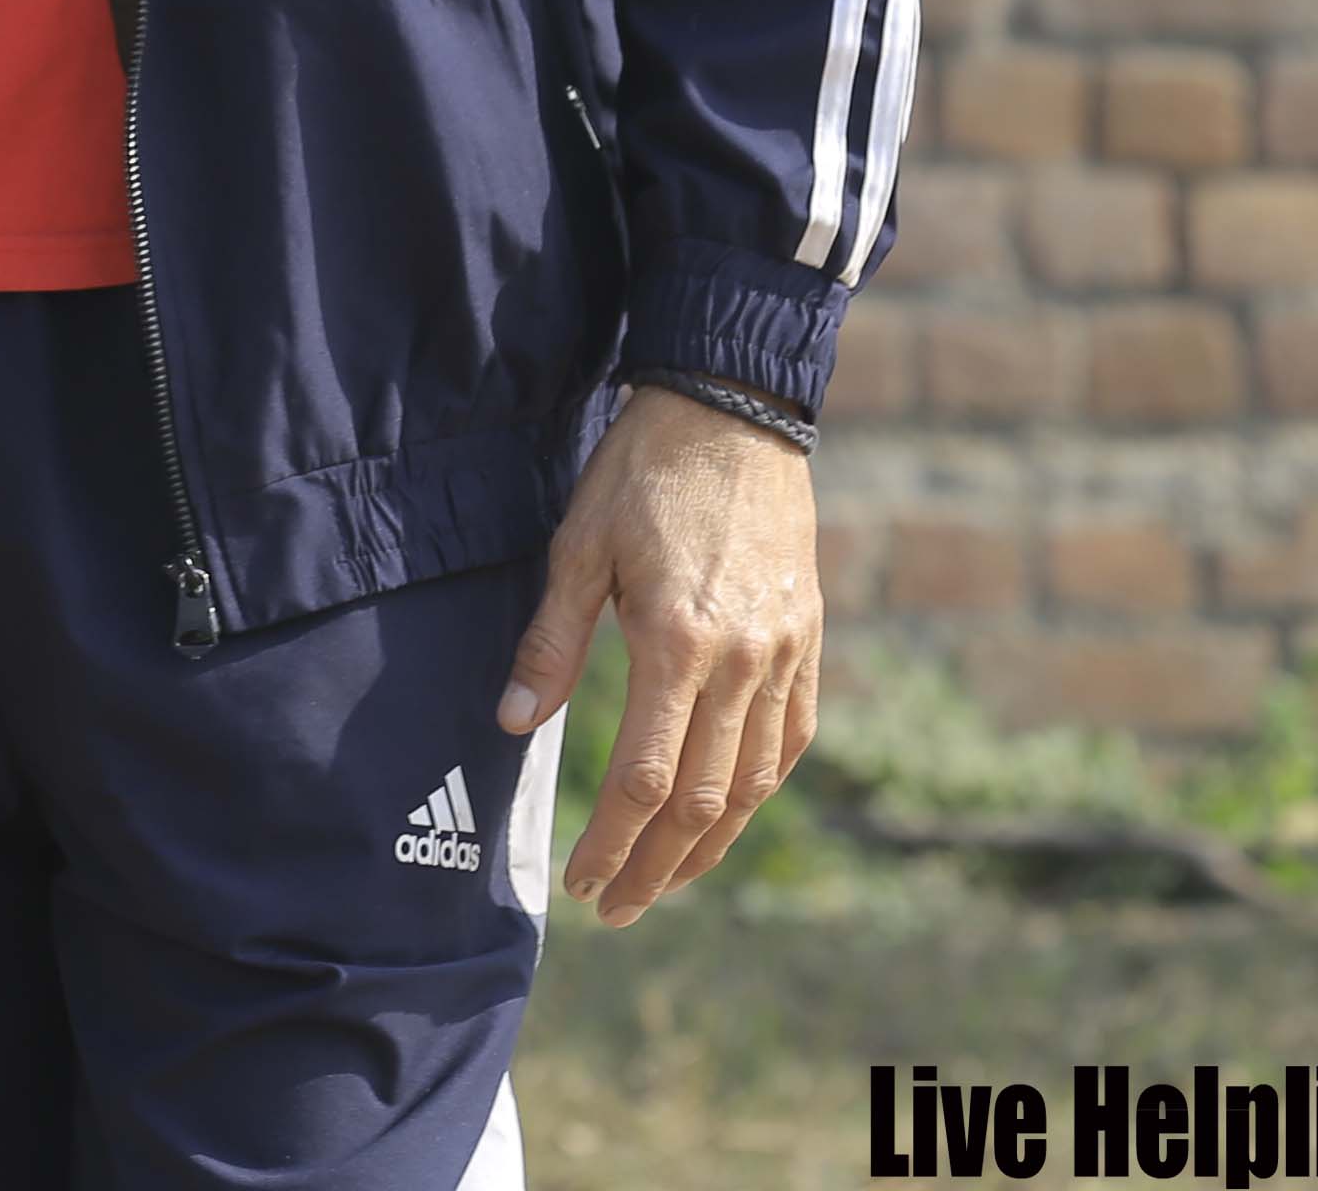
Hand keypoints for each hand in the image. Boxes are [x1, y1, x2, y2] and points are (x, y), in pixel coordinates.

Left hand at [497, 380, 819, 925]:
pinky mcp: (807, 638)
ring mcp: (783, 652)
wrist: (734, 409)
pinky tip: (730, 812)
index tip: (581, 882)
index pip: (643, 778)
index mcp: (677, 639)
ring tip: (666, 882)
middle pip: (702, 799)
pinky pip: (792, 736)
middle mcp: (741, 658)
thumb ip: (551, 641)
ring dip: (709, 844)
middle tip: (615, 907)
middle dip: (655, 866)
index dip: (611, 842)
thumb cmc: (642, 472)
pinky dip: (762, 787)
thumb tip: (511, 721)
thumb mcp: (579, 545)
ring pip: (755, 781)